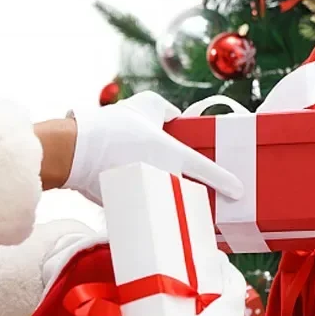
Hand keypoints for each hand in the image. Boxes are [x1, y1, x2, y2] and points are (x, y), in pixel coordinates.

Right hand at [62, 91, 243, 204]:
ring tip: (160, 196)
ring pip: (169, 205)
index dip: (225, 181)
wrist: (75, 150)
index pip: (206, 170)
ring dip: (169, 204)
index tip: (239, 192)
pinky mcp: (131, 209)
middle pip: (188, 193)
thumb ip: (168, 110)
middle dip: (191, 194)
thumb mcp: (146, 104)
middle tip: (187, 189)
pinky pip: (146, 211)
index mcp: (172, 155)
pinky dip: (145, 208)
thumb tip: (175, 117)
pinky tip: (138, 203)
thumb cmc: (112, 126)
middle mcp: (165, 179)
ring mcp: (148, 197)